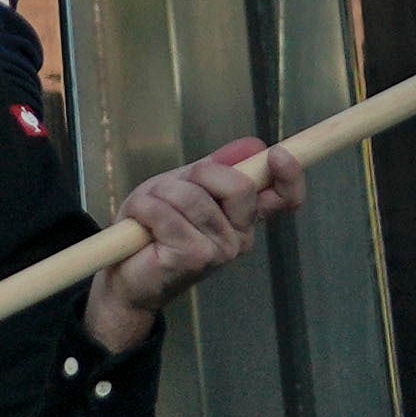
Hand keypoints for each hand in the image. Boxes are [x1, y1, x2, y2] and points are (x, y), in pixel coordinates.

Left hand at [82, 135, 310, 353]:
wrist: (126, 272)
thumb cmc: (154, 227)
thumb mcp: (184, 185)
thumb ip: (217, 167)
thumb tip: (254, 145)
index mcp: (243, 217)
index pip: (284, 198)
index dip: (290, 176)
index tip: (278, 155)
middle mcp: (240, 237)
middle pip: (239, 185)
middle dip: (199, 175)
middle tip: (173, 192)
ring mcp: (220, 251)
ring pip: (193, 197)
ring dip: (159, 194)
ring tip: (148, 212)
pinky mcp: (194, 258)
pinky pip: (166, 213)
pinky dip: (144, 208)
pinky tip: (140, 223)